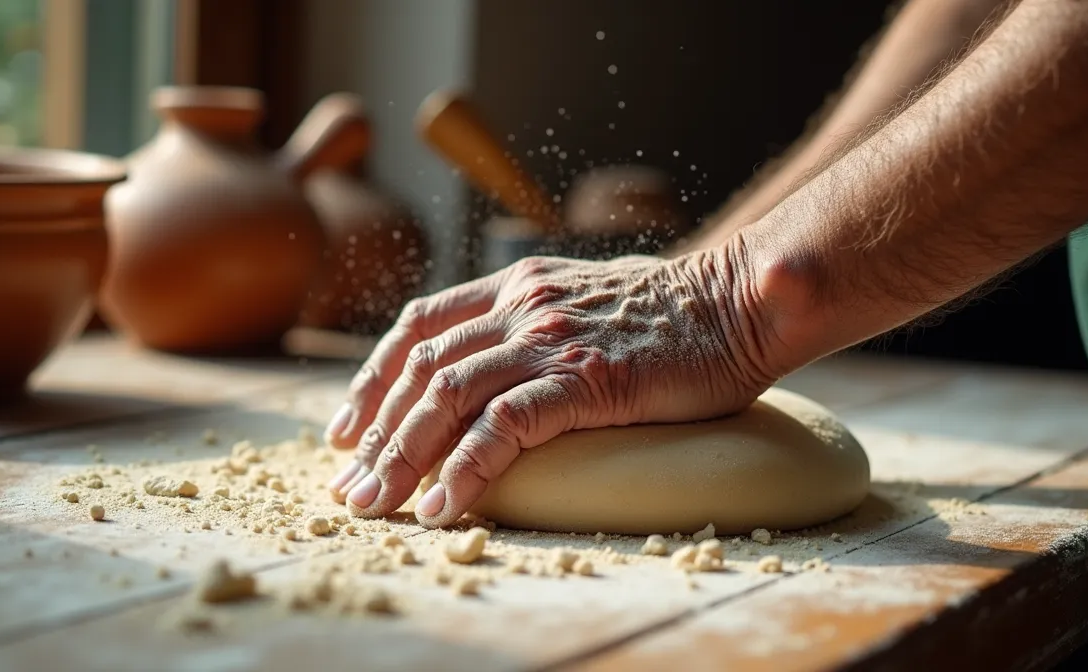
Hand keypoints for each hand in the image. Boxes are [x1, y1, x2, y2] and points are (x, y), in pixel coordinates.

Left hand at [323, 252, 776, 527]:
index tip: (348, 427)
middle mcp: (522, 306)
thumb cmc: (672, 311)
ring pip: (449, 396)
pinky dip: (465, 468)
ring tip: (377, 505)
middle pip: (423, 368)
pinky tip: (443, 505)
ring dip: (403, 456)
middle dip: (376, 434)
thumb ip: (536, 320)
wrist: (739, 299)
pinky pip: (506, 426)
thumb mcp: (586, 298)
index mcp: (517, 285)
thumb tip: (501, 359)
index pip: (420, 326)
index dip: (374, 377)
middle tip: (351, 489)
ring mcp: (553, 341)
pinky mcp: (587, 380)